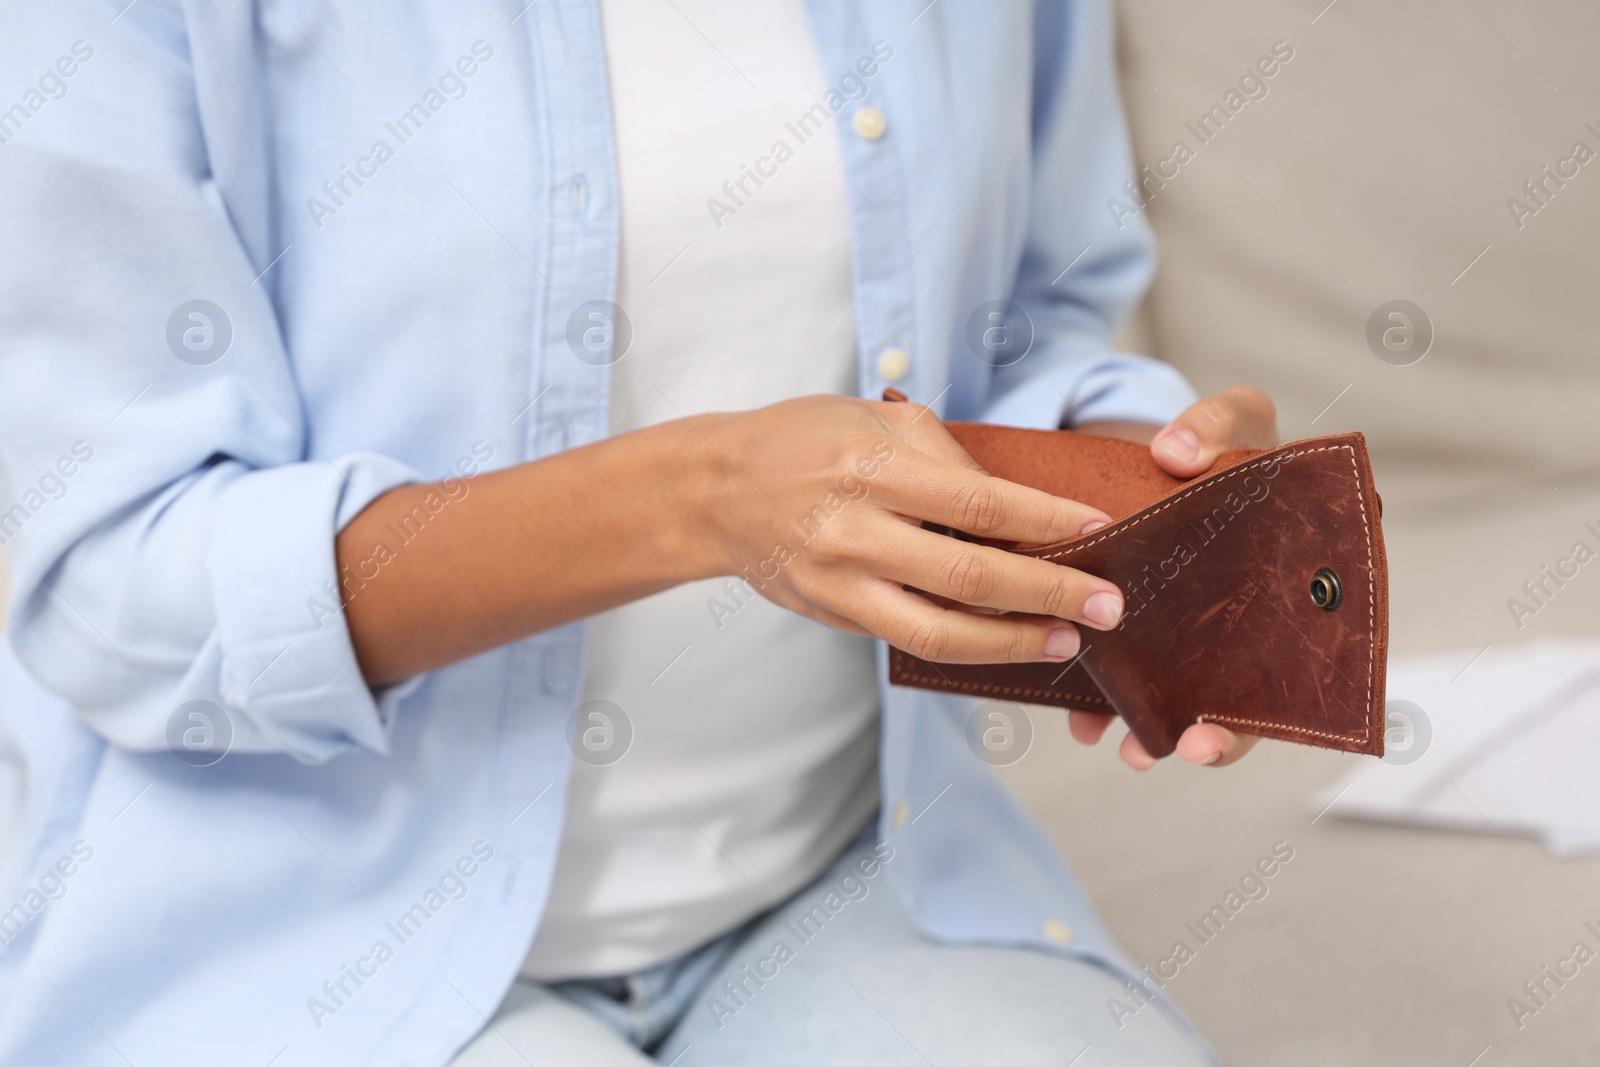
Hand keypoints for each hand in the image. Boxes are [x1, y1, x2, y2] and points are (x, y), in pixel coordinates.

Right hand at [699, 395, 1128, 664]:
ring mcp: (840, 581)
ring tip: (1067, 642)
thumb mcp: (873, 417)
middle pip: (970, 574)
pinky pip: (910, 640)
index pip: (976, 500)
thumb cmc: (801, 440)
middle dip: (1050, 594)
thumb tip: (1012, 507)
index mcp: (872, 466)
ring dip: (1013, 641)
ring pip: (939, 629)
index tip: (1098, 528)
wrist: (713, 490)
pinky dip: (967, 646)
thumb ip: (945, 456)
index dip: (1044, 520)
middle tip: (1109, 605)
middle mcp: (855, 529)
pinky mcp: (834, 615)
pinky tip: (1006, 641)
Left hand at [1070, 386, 1278, 769]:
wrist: (1174, 450)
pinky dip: (1108, 698)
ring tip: (1127, 746)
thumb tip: (1175, 455)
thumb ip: (1217, 425)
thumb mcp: (1237, 418)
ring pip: (1188, 695)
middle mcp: (1256, 622)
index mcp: (1299, 583)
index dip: (1261, 715)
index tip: (1209, 736)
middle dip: (1216, 735)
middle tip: (1183, 749)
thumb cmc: (1226, 444)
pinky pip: (1134, 672)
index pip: (1302, 665)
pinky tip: (1084, 720)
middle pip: (1249, 700)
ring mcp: (1200, 632)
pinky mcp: (1147, 628)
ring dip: (1157, 728)